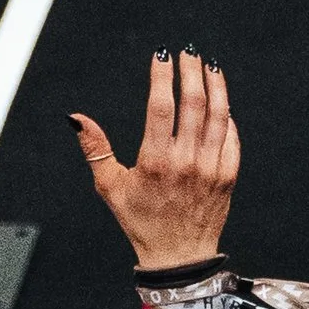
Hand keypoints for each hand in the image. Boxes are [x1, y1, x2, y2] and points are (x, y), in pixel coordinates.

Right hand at [70, 49, 238, 266]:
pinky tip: (221, 102)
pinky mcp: (228, 175)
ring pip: (219, 115)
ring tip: (210, 66)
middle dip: (191, 71)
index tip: (161, 55)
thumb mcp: (110, 187)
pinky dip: (227, 116)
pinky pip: (231, 137)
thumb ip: (95, 149)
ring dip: (216, 86)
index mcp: (155, 161)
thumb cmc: (141, 221)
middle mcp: (186, 162)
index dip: (162, 76)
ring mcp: (211, 168)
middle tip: (187, 53)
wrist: (179, 256)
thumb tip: (77, 119)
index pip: (161, 106)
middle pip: (194, 103)